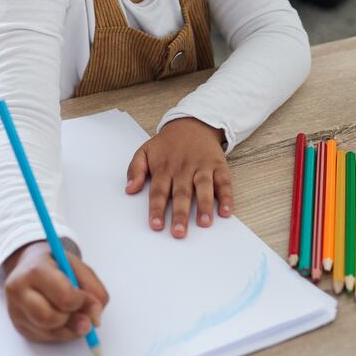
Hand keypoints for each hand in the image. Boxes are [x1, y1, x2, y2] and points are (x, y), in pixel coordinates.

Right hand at [2, 241, 108, 341]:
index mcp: (36, 270)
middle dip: (72, 319)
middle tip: (82, 313)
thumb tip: (94, 319)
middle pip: (50, 318)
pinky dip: (60, 333)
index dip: (82, 302)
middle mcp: (19, 290)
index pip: (63, 297)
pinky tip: (62, 318)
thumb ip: (93, 290)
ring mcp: (15, 310)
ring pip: (48, 331)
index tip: (88, 300)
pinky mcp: (19, 325)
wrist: (29, 264)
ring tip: (72, 314)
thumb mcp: (78, 267)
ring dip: (68, 327)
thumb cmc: (55, 265)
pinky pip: (45, 338)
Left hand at [125, 117, 233, 237]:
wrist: (192, 123)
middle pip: (181, 193)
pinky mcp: (218, 165)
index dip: (157, 209)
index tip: (156, 225)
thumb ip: (135, 169)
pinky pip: (224, 182)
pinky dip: (227, 196)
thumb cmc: (167, 144)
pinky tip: (226, 210)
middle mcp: (183, 168)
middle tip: (179, 232)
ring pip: (203, 187)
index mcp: (164, 168)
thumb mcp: (145, 150)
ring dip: (204, 206)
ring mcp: (202, 166)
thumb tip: (129, 189)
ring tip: (204, 223)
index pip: (159, 191)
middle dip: (180, 214)